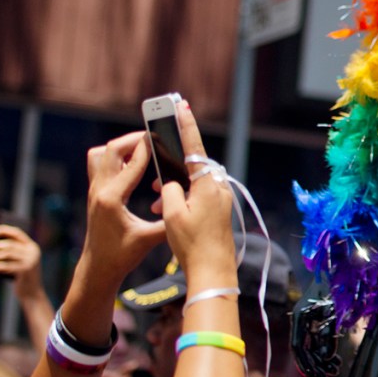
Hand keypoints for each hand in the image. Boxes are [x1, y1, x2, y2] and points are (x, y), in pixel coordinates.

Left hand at [0, 224, 42, 285]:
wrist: (32, 295)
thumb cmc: (21, 278)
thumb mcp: (20, 261)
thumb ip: (12, 251)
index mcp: (32, 247)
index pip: (17, 233)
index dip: (4, 230)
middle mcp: (33, 251)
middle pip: (10, 244)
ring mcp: (31, 260)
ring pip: (7, 253)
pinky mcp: (25, 270)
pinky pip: (6, 265)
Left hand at [80, 133, 166, 280]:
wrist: (97, 268)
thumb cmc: (121, 256)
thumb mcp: (149, 239)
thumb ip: (169, 222)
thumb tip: (189, 206)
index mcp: (112, 199)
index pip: (130, 164)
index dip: (146, 147)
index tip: (159, 134)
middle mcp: (99, 191)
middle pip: (110, 150)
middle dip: (131, 140)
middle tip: (150, 136)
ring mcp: (94, 191)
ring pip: (100, 155)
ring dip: (119, 148)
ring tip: (140, 148)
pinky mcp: (95, 194)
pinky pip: (100, 165)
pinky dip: (115, 158)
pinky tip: (132, 165)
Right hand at [159, 100, 234, 274]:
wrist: (213, 272)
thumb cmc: (192, 245)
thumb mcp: (172, 215)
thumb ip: (170, 190)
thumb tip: (172, 183)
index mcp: (207, 184)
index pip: (194, 146)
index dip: (185, 124)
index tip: (181, 105)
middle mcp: (218, 187)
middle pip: (192, 165)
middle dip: (171, 168)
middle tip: (157, 175)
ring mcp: (221, 198)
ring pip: (193, 182)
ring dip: (174, 187)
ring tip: (157, 201)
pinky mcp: (220, 209)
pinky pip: (198, 194)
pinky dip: (182, 197)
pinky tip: (166, 210)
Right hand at [292, 291, 340, 376]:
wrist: (337, 266)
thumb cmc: (335, 283)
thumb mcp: (333, 307)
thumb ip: (328, 331)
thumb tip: (325, 356)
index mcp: (300, 316)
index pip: (298, 345)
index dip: (304, 362)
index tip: (312, 375)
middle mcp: (303, 321)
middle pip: (305, 349)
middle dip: (314, 365)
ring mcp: (311, 321)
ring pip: (314, 347)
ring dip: (323, 361)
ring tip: (333, 372)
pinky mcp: (320, 321)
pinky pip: (321, 340)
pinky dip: (328, 351)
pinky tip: (336, 362)